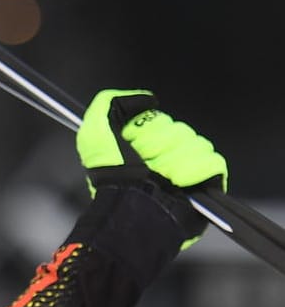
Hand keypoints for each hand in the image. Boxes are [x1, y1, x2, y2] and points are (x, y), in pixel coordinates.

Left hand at [77, 89, 226, 248]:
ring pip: (196, 145)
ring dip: (175, 160)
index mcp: (144, 146)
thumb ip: (110, 103)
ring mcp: (188, 170)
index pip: (161, 121)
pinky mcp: (206, 184)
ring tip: (158, 177)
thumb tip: (146, 99)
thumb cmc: (111, 177)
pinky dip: (195, 169)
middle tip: (144, 165)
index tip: (131, 146)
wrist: (130, 207)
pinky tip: (177, 181)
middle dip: (160, 146)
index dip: (146, 131)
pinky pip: (213, 162)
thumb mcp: (94, 133)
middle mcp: (166, 157)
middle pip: (181, 131)